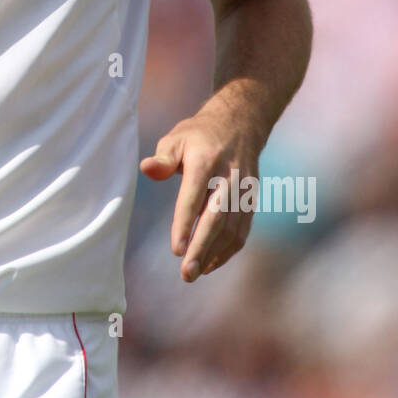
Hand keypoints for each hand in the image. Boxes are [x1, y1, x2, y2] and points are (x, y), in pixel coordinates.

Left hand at [139, 112, 259, 282]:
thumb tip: (146, 169)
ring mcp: (242, 191)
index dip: (185, 224)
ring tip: (194, 273)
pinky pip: (242, 231)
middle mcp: (228, 177)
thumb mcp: (176, 138)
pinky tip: (210, 264)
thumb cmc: (199, 135)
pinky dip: (228, 251)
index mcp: (206, 161)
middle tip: (186, 273)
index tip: (176, 250)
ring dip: (214, 254)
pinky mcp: (250, 201)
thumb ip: (162, 158)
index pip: (194, 197)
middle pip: (216, 218)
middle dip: (202, 248)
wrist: (241, 124)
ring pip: (231, 229)